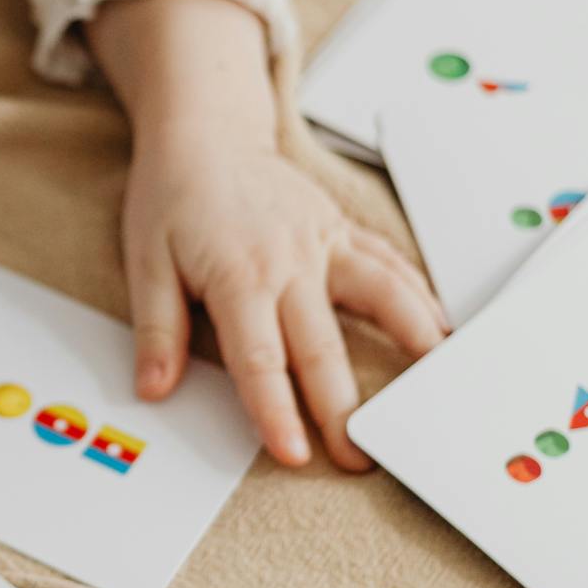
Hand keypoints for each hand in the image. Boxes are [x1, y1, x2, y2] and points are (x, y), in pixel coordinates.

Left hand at [122, 136, 445, 467]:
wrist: (206, 132)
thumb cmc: (174, 196)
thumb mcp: (145, 261)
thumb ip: (156, 329)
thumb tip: (153, 387)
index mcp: (237, 276)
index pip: (259, 358)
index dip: (276, 410)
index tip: (293, 453)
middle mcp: (289, 262)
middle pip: (322, 345)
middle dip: (342, 407)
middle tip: (361, 456)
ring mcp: (323, 244)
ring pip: (380, 296)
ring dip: (411, 342)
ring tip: (436, 386)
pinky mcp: (342, 231)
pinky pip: (389, 265)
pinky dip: (418, 296)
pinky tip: (442, 328)